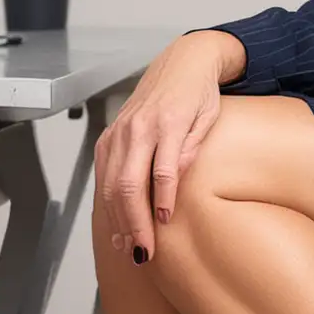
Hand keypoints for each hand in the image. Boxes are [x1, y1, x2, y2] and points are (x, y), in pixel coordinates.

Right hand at [93, 31, 228, 263]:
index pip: (161, 170)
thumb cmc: (199, 92)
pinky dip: (108, 203)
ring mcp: (119, 132)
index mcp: (166, 121)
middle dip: (134, 222)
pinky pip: (104, 175)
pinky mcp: (110, 136)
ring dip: (118, 220)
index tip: (165, 225)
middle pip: (128, 184)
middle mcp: (137, 128)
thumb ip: (192, 147)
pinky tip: (116, 224)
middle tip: (144, 251)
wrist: (182, 62)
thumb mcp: (209, 116)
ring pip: (111, 184)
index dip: (162, 201)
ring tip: (128, 246)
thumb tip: (175, 182)